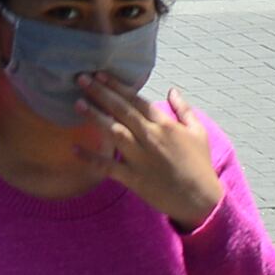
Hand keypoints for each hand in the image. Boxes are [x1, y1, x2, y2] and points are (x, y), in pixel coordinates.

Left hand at [71, 77, 227, 226]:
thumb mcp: (198, 132)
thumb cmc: (200, 165)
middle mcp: (151, 137)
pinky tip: (74, 148)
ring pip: (114, 132)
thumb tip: (172, 90)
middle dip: (101, 93)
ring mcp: (141, 157)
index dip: (117, 86)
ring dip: (95, 117)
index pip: (137, 99)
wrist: (200, 199)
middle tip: (82, 79)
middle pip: (122, 110)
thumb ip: (183, 109)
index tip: (100, 75)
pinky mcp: (134, 178)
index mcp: (165, 124)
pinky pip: (108, 166)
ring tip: (77, 104)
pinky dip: (91, 158)